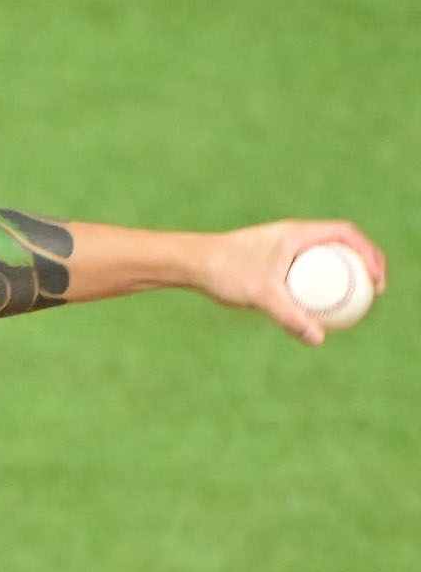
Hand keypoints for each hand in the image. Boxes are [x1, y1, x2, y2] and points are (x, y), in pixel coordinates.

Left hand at [197, 220, 386, 345]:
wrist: (193, 264)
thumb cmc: (226, 272)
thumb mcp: (261, 295)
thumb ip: (289, 317)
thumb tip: (319, 339)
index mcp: (298, 232)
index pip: (347, 234)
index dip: (369, 254)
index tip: (377, 281)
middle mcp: (294, 235)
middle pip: (341, 244)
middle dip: (363, 265)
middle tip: (371, 294)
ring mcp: (284, 247)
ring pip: (324, 257)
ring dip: (343, 273)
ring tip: (353, 301)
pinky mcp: (273, 260)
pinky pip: (307, 268)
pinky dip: (320, 282)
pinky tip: (319, 306)